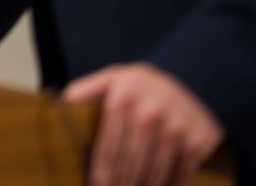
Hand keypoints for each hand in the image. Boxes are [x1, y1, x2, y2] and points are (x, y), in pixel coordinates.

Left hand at [64, 63, 223, 185]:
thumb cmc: (142, 86)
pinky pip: (180, 176)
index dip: (100, 175)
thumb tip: (57, 109)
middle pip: (129, 165)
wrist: (192, 79)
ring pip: (153, 175)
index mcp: (122, 97)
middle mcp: (150, 112)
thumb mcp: (113, 79)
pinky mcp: (197, 141)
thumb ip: (84, 93)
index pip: (106, 148)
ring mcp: (176, 127)